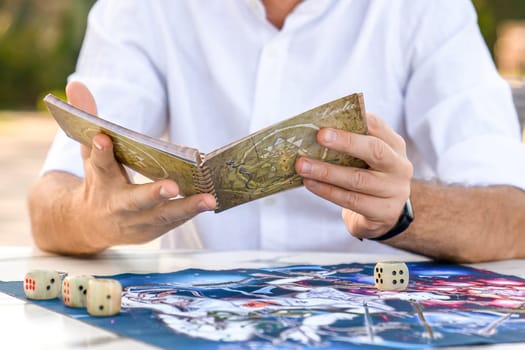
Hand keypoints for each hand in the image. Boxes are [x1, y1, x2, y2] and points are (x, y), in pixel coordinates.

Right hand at [65, 81, 215, 250]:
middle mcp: (117, 205)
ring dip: (187, 208)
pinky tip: (210, 202)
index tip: (103, 138)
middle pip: (135, 199)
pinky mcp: (153, 230)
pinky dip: (191, 212)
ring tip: (209, 199)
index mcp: (101, 181)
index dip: (101, 151)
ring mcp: (136, 221)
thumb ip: (88, 120)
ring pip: (162, 215)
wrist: (89, 225)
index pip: (99, 164)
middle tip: (172, 186)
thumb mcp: (89, 152)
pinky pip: (174, 221)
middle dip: (153, 193)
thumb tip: (77, 84)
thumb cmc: (99, 181)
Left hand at [295, 113, 412, 239]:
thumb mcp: (366, 159)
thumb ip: (350, 145)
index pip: (378, 126)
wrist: (384, 216)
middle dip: (346, 142)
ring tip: (303, 166)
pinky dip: (328, 191)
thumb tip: (315, 131)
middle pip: (374, 150)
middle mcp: (399, 166)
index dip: (357, 119)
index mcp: (394, 146)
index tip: (332, 117)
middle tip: (319, 136)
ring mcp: (394, 191)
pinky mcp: (383, 212)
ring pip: (357, 179)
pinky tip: (310, 183)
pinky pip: (351, 200)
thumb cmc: (368, 178)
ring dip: (327, 171)